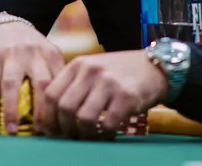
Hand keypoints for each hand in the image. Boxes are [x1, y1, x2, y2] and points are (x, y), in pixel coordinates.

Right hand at [0, 14, 64, 133]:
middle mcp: (34, 53)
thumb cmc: (29, 48)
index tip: (58, 128)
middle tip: (40, 132)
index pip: (60, 84)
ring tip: (12, 130)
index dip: (60, 109)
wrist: (3, 24)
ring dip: (12, 110)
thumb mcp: (46, 55)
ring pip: (12, 86)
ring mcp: (12, 54)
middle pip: (42, 85)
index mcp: (52, 55)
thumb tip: (60, 113)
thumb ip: (54, 77)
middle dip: (42, 112)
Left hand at [40, 50, 167, 139]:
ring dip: (84, 134)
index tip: (51, 129)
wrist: (154, 67)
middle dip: (64, 127)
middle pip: (64, 107)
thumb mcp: (92, 68)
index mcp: (77, 64)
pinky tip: (107, 134)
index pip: (50, 93)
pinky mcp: (126, 96)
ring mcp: (109, 83)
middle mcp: (90, 71)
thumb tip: (53, 114)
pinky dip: (104, 135)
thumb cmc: (118, 72)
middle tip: (71, 136)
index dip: (48, 116)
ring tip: (88, 136)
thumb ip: (73, 84)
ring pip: (83, 118)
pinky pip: (107, 124)